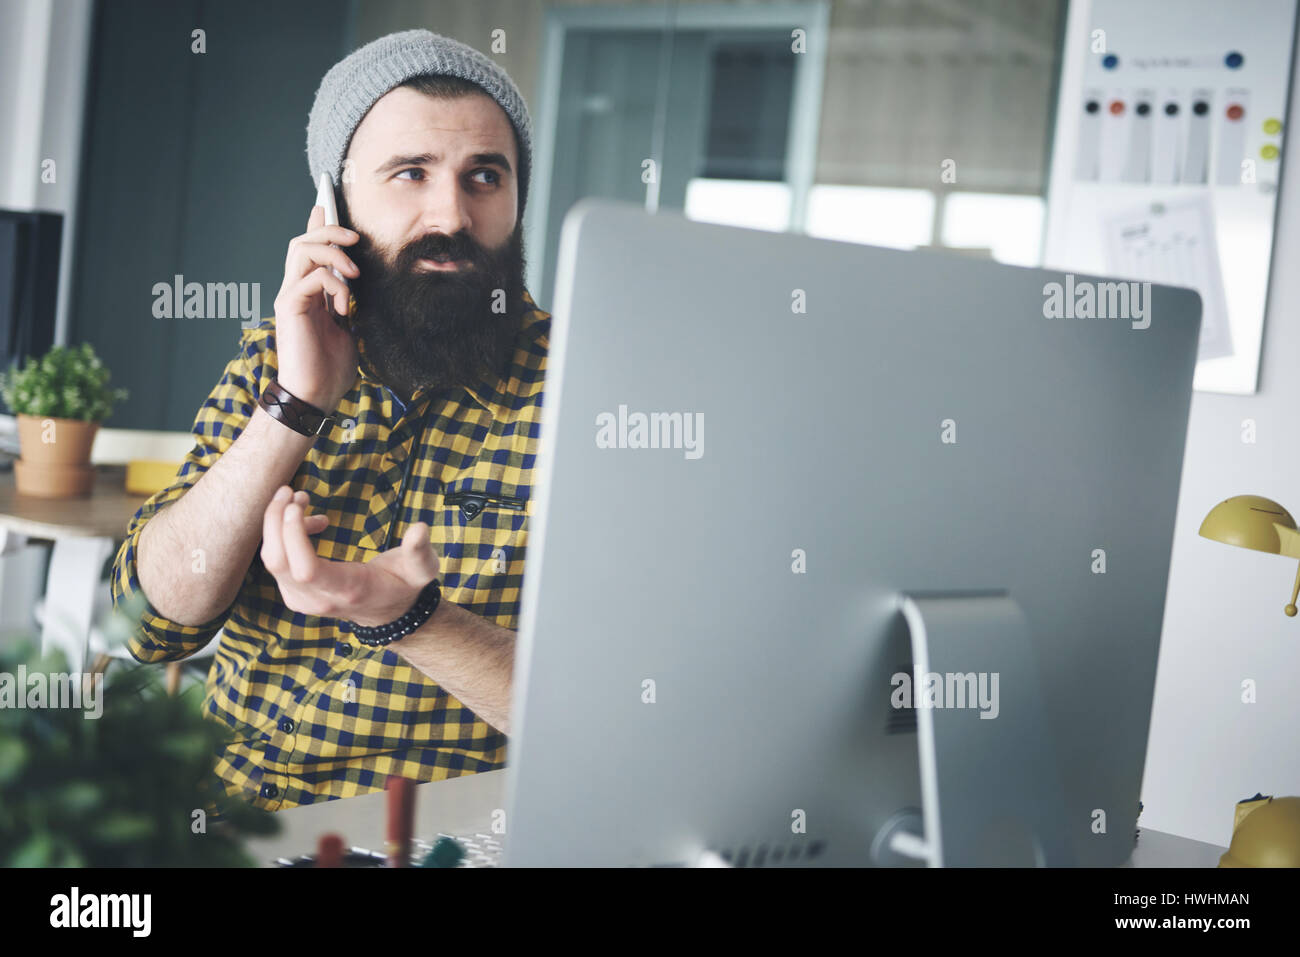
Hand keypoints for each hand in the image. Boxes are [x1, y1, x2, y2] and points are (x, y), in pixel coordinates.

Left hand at [260, 486, 441, 627]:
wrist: (389, 614)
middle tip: (290, 491)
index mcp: (348, 590)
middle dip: (276, 521)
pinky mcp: (294, 593)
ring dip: (277, 525)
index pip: (307, 569)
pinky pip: (277, 562)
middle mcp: (318, 600)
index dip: (293, 537)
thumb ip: (420, 550)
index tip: (296, 505)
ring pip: (272, 560)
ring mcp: (302, 599)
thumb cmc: (404, 585)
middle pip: (278, 563)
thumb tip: (420, 529)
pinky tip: (309, 521)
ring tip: (300, 498)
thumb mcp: (421, 569)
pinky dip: (282, 536)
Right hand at [271, 204, 362, 410]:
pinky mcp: (289, 307)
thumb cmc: (332, 367)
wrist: (317, 395)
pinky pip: (310, 278)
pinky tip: (344, 305)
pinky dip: (333, 284)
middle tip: (354, 237)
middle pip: (304, 241)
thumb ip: (348, 301)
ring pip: (301, 250)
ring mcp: (290, 297)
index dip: (318, 225)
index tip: (327, 204)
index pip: (310, 250)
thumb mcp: (349, 327)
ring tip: (353, 272)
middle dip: (330, 231)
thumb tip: (357, 283)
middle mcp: (296, 290)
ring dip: (331, 252)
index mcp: (309, 293)